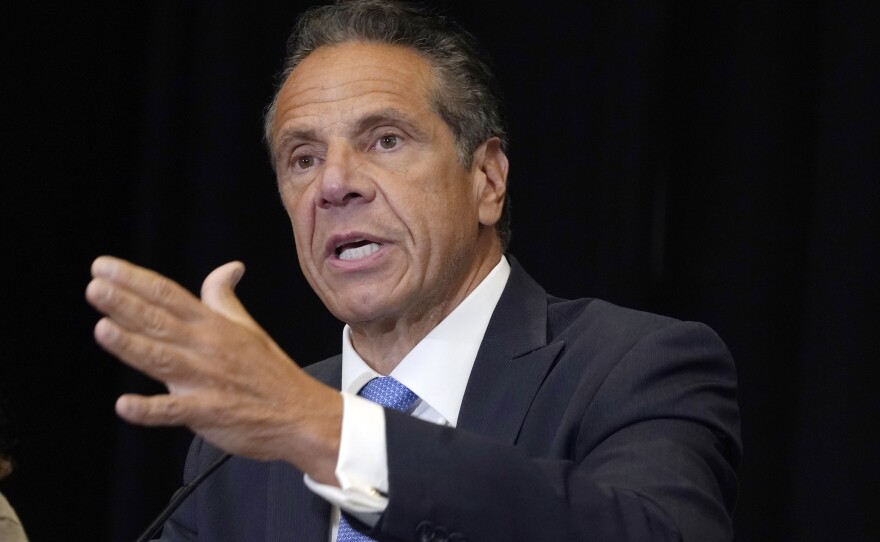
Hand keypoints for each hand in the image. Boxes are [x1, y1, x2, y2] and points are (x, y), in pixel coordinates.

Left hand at [86, 256, 340, 483]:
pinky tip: (126, 405)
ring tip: (103, 329)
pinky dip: (150, 410)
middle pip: (160, 322)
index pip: (168, 295)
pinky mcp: (208, 412)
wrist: (301, 415)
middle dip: (125, 304)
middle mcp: (207, 347)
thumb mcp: (248, 327)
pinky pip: (175, 411)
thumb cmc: (271, 372)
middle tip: (95, 287)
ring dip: (132, 345)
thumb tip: (229, 267)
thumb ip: (225, 298)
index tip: (104, 267)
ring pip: (162, 359)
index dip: (135, 280)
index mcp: (214, 325)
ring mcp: (206, 380)